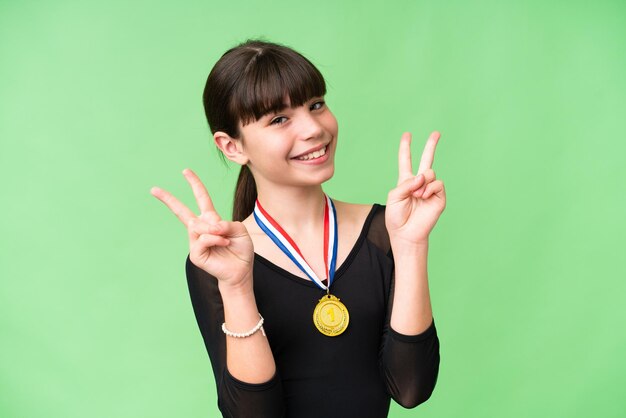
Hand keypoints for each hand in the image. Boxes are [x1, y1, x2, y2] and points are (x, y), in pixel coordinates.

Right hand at [151, 169, 253, 288]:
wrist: (241, 270)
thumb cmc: (240, 250)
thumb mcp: (239, 230)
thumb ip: (226, 224)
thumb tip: (211, 227)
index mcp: (211, 219)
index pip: (201, 198)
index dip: (195, 184)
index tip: (186, 171)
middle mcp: (200, 228)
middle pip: (181, 211)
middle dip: (168, 199)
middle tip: (153, 189)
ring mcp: (195, 241)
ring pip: (198, 225)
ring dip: (215, 230)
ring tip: (225, 239)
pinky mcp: (195, 253)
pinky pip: (203, 238)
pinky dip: (216, 239)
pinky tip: (223, 244)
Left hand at [385, 131, 445, 245]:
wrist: (406, 233)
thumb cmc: (396, 217)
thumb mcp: (394, 196)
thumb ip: (406, 183)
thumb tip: (424, 175)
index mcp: (406, 181)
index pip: (406, 161)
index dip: (406, 148)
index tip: (407, 135)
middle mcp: (419, 183)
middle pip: (426, 160)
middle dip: (431, 146)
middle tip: (436, 133)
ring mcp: (430, 189)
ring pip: (430, 172)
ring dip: (422, 183)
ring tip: (417, 196)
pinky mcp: (439, 197)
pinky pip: (437, 183)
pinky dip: (429, 188)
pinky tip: (424, 196)